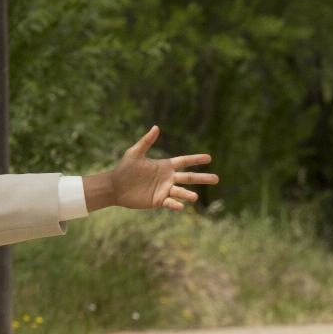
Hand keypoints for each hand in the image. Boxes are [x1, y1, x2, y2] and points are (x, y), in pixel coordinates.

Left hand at [83, 126, 218, 211]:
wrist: (115, 187)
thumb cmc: (124, 169)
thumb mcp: (134, 153)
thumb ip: (146, 142)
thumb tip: (156, 127)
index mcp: (165, 166)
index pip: (184, 162)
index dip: (196, 159)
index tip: (209, 158)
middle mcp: (168, 178)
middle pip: (189, 177)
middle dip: (202, 178)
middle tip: (217, 179)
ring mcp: (164, 190)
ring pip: (181, 192)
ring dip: (189, 194)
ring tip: (195, 197)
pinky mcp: (159, 201)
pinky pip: (171, 203)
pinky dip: (176, 204)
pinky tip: (182, 206)